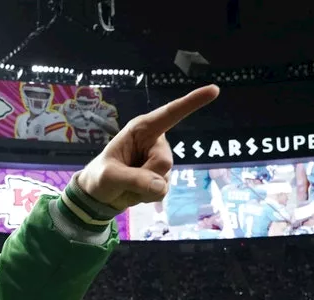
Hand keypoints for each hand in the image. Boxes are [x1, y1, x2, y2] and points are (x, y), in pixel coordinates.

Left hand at [75, 85, 218, 209]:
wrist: (99, 195)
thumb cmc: (101, 176)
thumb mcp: (109, 177)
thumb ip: (133, 179)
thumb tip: (160, 186)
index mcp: (142, 129)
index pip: (170, 114)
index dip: (192, 102)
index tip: (214, 90)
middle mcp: (155, 142)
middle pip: (164, 162)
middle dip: (144, 176)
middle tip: (123, 178)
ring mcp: (160, 160)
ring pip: (163, 179)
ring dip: (142, 188)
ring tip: (126, 184)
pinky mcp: (163, 176)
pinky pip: (162, 191)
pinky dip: (145, 196)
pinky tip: (134, 191)